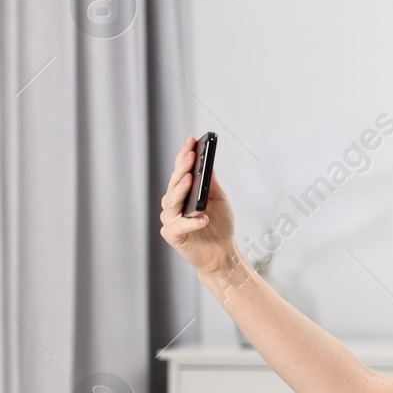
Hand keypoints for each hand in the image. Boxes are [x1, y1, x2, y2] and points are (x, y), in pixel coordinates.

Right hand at [159, 134, 237, 276]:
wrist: (222, 252)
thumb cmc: (220, 224)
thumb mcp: (218, 199)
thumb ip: (210, 182)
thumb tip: (207, 160)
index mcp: (183, 192)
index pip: (181, 170)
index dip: (184, 154)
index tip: (191, 139)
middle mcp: (173, 203)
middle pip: (175, 183)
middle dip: (183, 168)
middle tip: (192, 156)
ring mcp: (171, 219)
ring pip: (172, 202)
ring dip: (181, 190)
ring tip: (191, 179)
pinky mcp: (173, 235)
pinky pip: (179, 226)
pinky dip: (191, 222)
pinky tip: (203, 217)